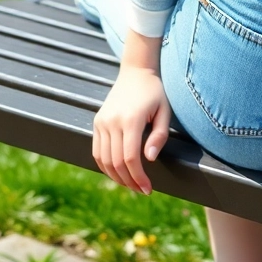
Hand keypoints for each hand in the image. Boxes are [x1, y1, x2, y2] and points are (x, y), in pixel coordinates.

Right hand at [93, 66, 171, 193]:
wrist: (136, 71)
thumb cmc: (155, 92)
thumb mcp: (164, 112)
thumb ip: (159, 136)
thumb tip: (149, 159)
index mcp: (131, 119)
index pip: (130, 158)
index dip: (138, 177)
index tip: (148, 189)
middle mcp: (112, 121)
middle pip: (116, 162)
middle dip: (129, 181)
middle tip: (141, 190)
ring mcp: (102, 121)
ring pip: (103, 160)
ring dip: (116, 177)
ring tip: (130, 184)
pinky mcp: (97, 122)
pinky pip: (97, 151)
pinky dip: (105, 166)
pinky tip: (117, 173)